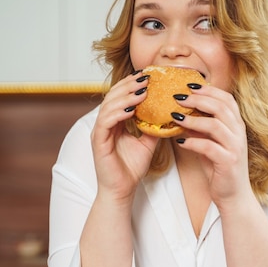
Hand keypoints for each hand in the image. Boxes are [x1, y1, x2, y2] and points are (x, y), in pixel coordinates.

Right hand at [91, 73, 158, 200]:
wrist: (123, 190)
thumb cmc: (132, 168)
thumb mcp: (148, 143)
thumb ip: (154, 127)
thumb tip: (169, 113)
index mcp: (115, 121)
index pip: (121, 97)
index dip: (132, 85)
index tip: (148, 76)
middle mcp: (105, 123)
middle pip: (114, 96)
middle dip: (130, 85)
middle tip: (146, 77)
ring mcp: (100, 131)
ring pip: (109, 106)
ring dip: (126, 96)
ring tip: (142, 90)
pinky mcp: (98, 141)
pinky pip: (106, 122)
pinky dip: (118, 113)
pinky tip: (132, 108)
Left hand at [173, 84, 252, 208]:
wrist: (233, 195)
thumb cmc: (220, 168)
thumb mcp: (211, 144)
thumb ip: (201, 129)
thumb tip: (183, 114)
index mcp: (236, 125)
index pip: (226, 99)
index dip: (209, 90)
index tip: (189, 86)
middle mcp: (238, 133)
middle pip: (221, 107)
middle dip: (198, 100)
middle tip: (177, 98)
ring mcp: (235, 147)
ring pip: (215, 125)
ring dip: (192, 120)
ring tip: (175, 117)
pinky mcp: (228, 161)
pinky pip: (209, 147)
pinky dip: (193, 142)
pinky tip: (180, 142)